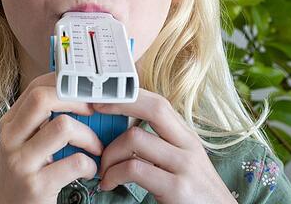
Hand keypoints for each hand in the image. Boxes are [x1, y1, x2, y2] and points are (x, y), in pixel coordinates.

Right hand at [0, 72, 104, 203]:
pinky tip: (89, 171)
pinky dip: (90, 165)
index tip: (86, 91)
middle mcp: (11, 139)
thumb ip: (43, 121)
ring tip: (95, 148)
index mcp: (10, 123)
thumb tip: (81, 96)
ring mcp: (21, 162)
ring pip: (63, 127)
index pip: (36, 87)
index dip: (66, 83)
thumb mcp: (26, 143)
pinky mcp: (36, 185)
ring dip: (89, 137)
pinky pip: (75, 162)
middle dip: (76, 100)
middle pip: (43, 98)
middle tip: (94, 112)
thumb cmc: (25, 174)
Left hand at [93, 89, 237, 203]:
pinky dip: (113, 175)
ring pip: (135, 138)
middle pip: (154, 108)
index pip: (159, 102)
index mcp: (187, 137)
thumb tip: (124, 135)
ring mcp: (184, 165)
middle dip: (119, 104)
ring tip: (104, 171)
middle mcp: (188, 145)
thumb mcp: (182, 163)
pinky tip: (110, 184)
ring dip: (109, 154)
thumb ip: (159, 146)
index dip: (130, 95)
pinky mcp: (177, 187)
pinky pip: (134, 168)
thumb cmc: (195, 195)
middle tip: (96, 112)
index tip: (105, 98)